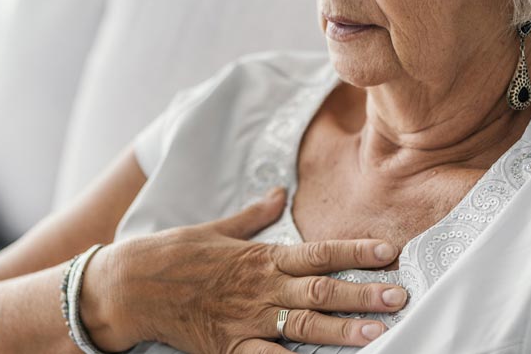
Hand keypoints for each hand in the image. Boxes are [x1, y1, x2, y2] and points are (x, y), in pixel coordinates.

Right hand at [80, 187, 407, 353]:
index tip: (389, 251)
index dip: (355, 251)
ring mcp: (247, 320)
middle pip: (321, 290)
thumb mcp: (216, 228)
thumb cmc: (173, 254)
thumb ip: (253, 215)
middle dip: (364, 294)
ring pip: (304, 326)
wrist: (131, 286)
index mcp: (261, 257)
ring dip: (343, 331)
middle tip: (400, 297)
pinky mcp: (229, 347)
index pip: (318, 252)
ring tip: (379, 335)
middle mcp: (261, 288)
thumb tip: (280, 192)